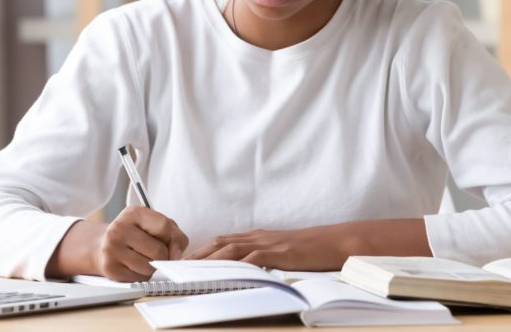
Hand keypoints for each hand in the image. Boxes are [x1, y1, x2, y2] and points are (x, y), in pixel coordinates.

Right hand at [46, 206, 188, 281]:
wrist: (103, 245)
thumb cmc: (135, 234)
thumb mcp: (154, 225)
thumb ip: (174, 236)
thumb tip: (176, 256)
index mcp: (134, 213)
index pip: (164, 227)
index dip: (173, 240)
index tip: (172, 246)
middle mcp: (119, 228)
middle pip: (158, 251)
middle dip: (163, 257)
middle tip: (155, 253)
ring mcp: (112, 249)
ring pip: (149, 268)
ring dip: (152, 267)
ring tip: (143, 258)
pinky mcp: (110, 268)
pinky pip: (138, 278)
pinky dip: (141, 275)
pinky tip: (133, 265)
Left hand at [188, 225, 350, 270]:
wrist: (332, 242)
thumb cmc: (309, 250)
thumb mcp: (280, 252)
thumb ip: (262, 257)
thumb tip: (245, 270)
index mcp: (257, 236)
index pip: (222, 241)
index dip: (202, 250)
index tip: (184, 261)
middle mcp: (257, 237)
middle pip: (220, 242)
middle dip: (197, 255)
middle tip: (178, 267)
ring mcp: (267, 244)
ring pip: (230, 249)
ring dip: (209, 259)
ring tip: (192, 271)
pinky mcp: (278, 253)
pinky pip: (253, 259)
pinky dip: (236, 266)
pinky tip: (225, 274)